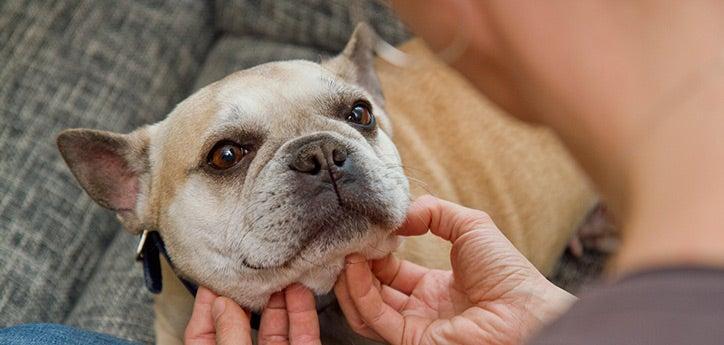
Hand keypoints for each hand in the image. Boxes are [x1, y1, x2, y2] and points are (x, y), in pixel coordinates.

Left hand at [184, 284, 320, 344]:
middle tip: (251, 267)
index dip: (207, 303)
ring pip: (276, 326)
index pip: (203, 333)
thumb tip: (222, 305)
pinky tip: (300, 291)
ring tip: (279, 272)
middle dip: (248, 294)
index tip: (214, 276)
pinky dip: (303, 312)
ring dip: (279, 298)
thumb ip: (229, 335)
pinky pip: (303, 335)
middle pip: (242, 324)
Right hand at [335, 195, 575, 344]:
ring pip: (367, 307)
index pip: (393, 271)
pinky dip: (360, 292)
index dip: (377, 252)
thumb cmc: (507, 272)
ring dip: (352, 280)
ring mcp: (415, 325)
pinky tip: (356, 268)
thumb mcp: (470, 225)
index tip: (367, 231)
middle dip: (359, 265)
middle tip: (349, 242)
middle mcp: (422, 308)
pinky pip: (376, 318)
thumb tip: (399, 217)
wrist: (525, 309)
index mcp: (436, 287)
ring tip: (347, 254)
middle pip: (375, 289)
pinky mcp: (412, 339)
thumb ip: (434, 212)